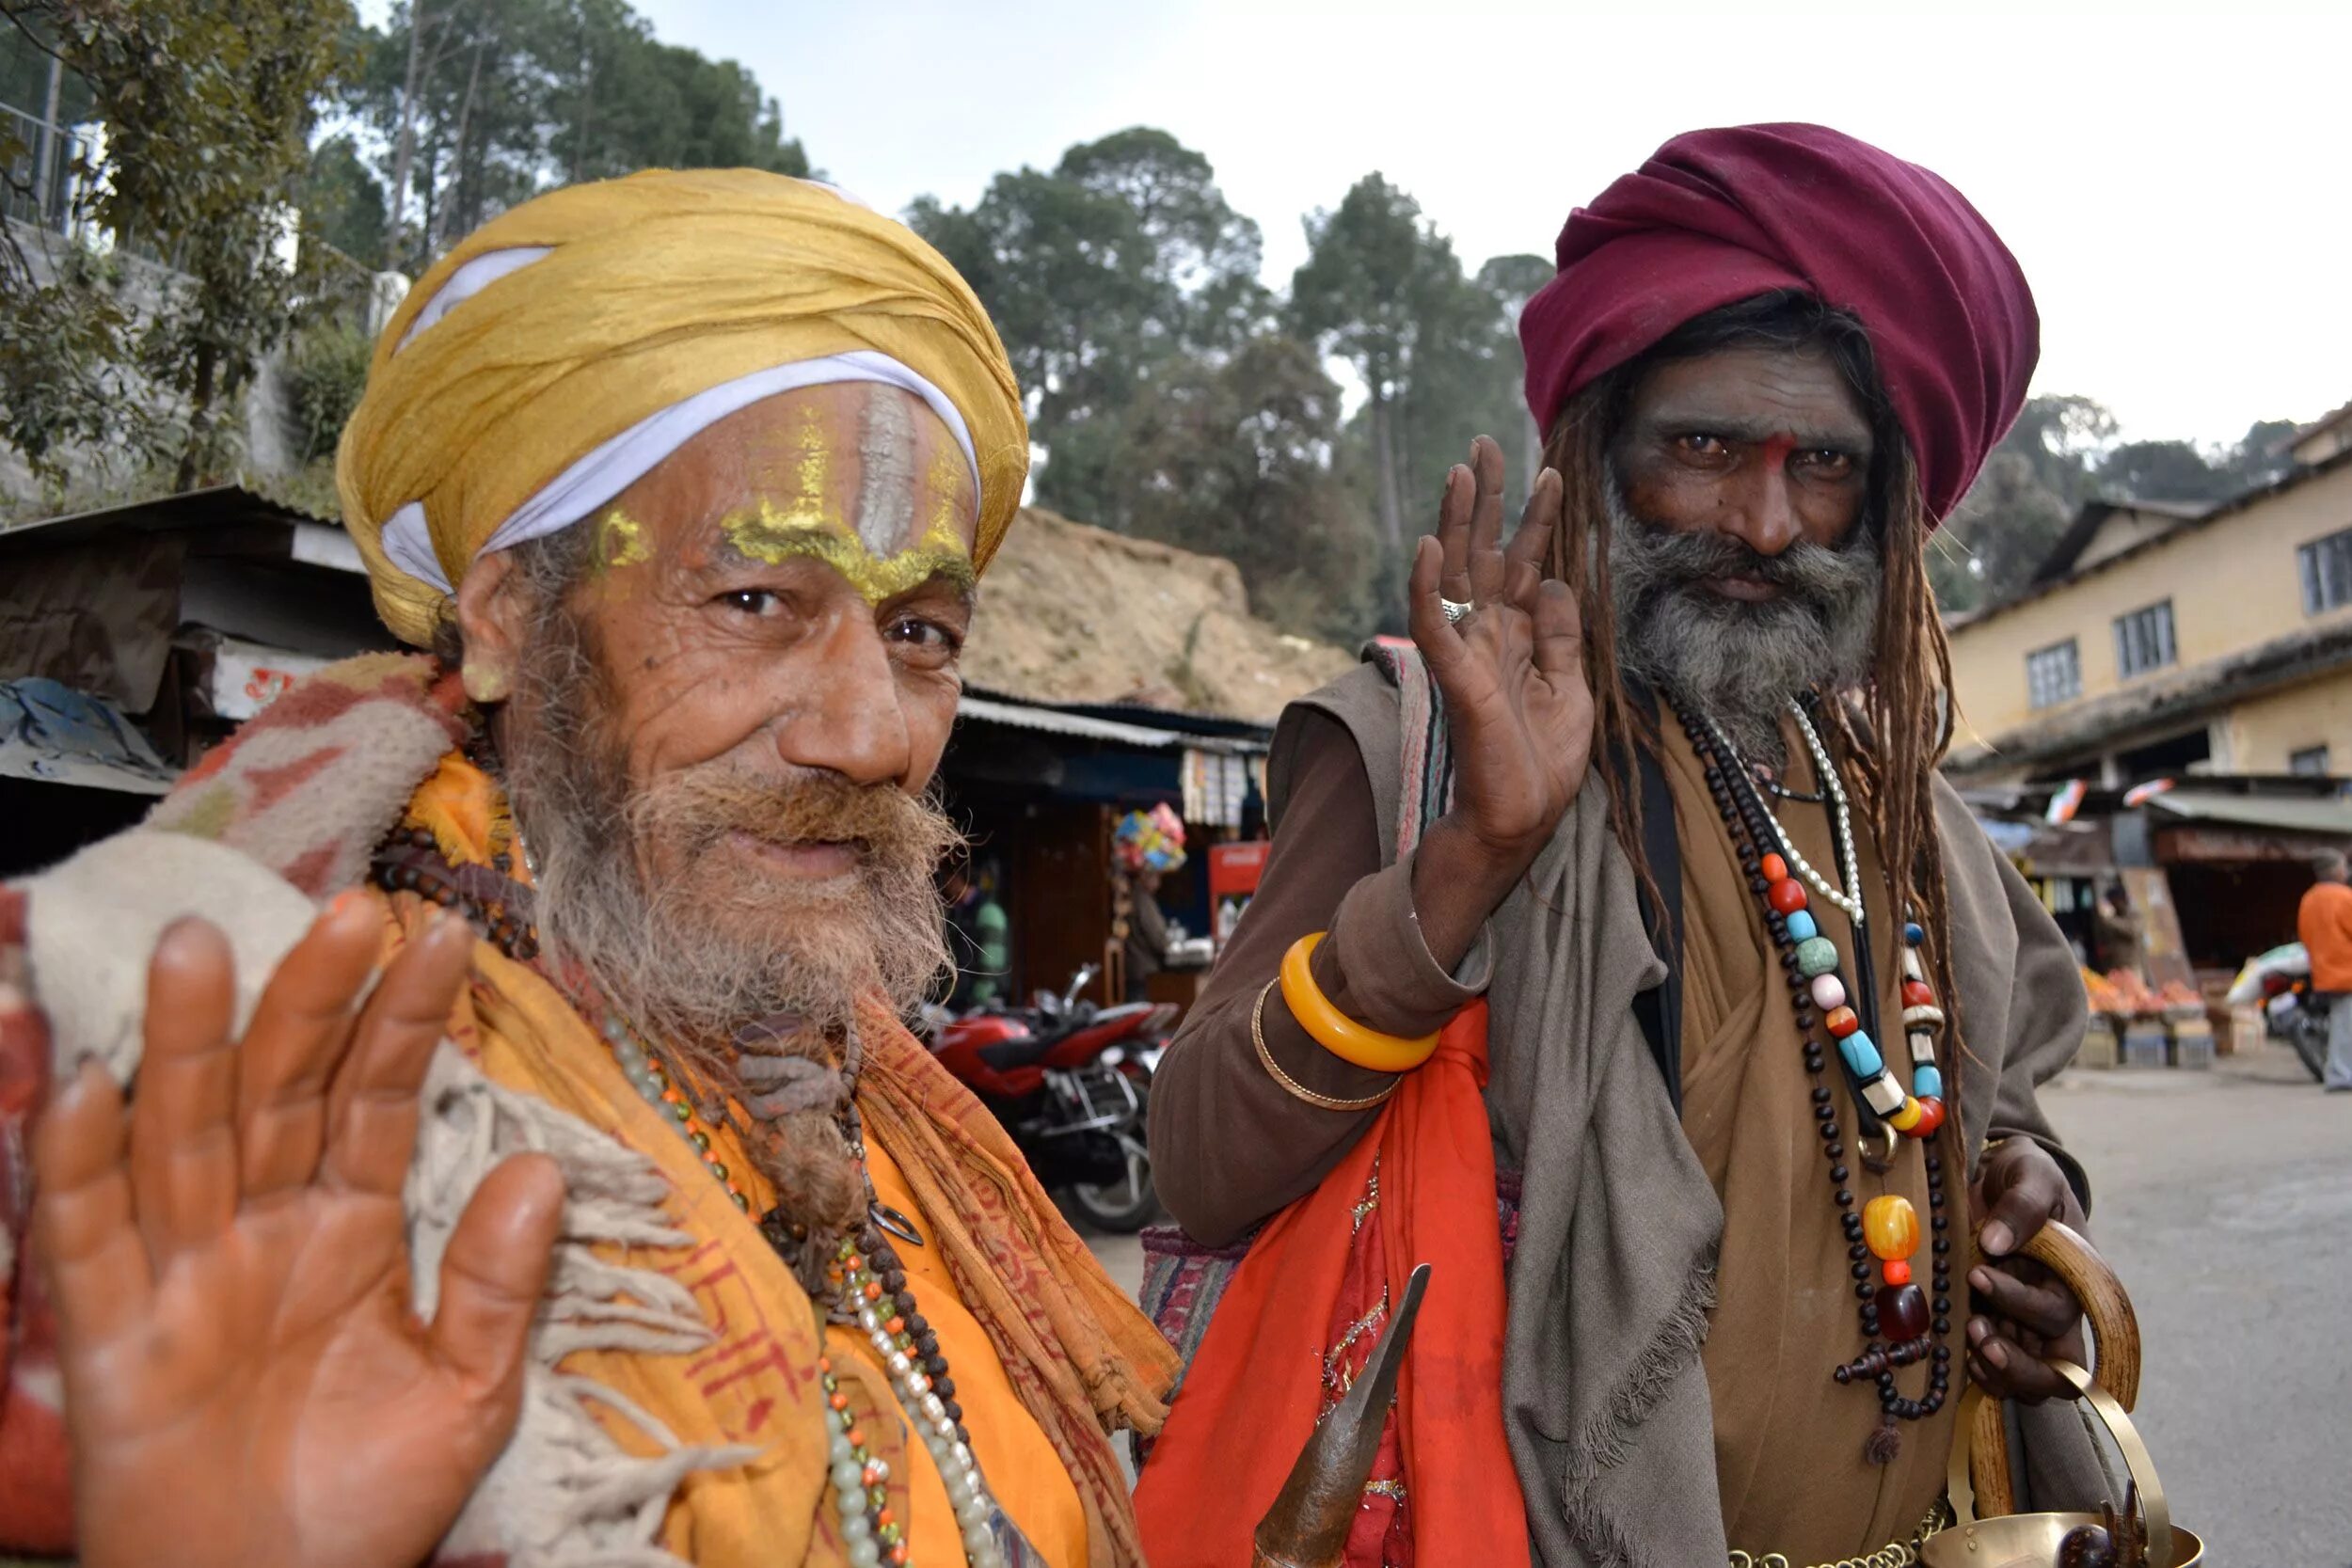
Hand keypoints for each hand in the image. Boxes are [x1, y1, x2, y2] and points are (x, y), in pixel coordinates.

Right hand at [33, 898, 565, 1567]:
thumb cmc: (368, 1503)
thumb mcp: (465, 1392)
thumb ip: (495, 1281)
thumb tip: (543, 1168)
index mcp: (351, 1231)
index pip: (377, 1101)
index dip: (405, 1022)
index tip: (443, 938)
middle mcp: (263, 1229)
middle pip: (280, 1093)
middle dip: (307, 1003)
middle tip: (342, 910)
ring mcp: (182, 1273)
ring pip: (181, 1136)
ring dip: (188, 1044)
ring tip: (199, 947)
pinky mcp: (110, 1336)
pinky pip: (84, 1239)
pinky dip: (81, 1166)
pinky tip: (93, 1084)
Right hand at [1407, 438, 1587, 942]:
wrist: (1520, 818)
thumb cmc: (1542, 763)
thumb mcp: (1573, 687)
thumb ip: (1561, 634)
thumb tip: (1555, 579)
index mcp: (1518, 636)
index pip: (1524, 562)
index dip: (1534, 518)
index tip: (1547, 472)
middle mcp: (1489, 634)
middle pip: (1485, 551)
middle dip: (1488, 498)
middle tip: (1486, 443)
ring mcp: (1469, 652)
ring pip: (1456, 574)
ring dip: (1456, 522)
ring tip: (1461, 470)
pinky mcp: (1456, 677)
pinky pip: (1434, 624)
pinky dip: (1428, 585)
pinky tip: (1430, 545)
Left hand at [1965, 1138, 2087, 1403]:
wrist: (2000, 1180)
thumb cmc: (2025, 1178)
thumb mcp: (2031, 1174)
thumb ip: (2022, 1203)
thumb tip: (1997, 1241)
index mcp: (2074, 1278)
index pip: (2060, 1313)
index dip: (2020, 1303)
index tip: (1979, 1274)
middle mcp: (2057, 1312)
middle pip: (2060, 1372)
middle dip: (2019, 1365)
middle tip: (1978, 1334)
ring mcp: (2028, 1327)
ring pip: (2031, 1383)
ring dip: (1998, 1372)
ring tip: (1968, 1339)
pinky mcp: (2000, 1330)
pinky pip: (2002, 1375)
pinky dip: (1982, 1373)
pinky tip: (1960, 1350)